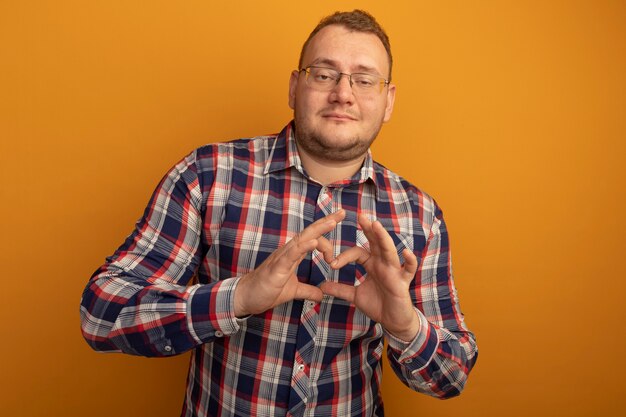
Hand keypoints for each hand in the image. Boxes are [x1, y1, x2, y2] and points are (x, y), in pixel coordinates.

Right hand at [233, 210, 344, 316]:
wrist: (246, 297)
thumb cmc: (266, 290)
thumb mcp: (293, 291)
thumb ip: (307, 290)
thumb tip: (322, 295)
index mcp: (293, 254)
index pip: (312, 237)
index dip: (326, 230)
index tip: (339, 228)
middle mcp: (288, 251)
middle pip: (310, 232)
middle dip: (326, 222)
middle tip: (342, 212)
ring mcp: (282, 258)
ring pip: (302, 239)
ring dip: (318, 230)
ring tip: (332, 222)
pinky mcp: (276, 268)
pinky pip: (291, 255)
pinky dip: (303, 247)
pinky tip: (314, 242)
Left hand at [320, 214, 419, 341]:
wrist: (393, 321)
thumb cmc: (378, 305)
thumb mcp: (355, 296)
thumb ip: (340, 289)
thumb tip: (321, 287)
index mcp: (372, 264)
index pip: (357, 252)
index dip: (344, 256)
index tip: (331, 264)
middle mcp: (383, 264)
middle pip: (375, 243)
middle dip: (368, 229)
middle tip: (360, 215)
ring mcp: (394, 271)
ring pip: (389, 251)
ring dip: (383, 237)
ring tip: (376, 225)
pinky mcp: (403, 282)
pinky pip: (408, 269)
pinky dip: (409, 261)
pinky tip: (406, 252)